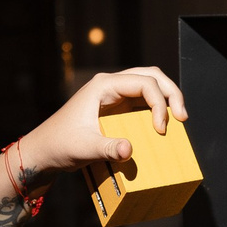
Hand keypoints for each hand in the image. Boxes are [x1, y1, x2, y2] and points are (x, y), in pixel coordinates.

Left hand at [22, 66, 186, 173]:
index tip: (160, 129)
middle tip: (182, 117)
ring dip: (167, 98)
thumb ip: (106, 148)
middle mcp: (110, 85)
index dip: (159, 104)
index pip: (144, 83)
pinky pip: (142, 100)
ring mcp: (113, 94)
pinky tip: (162, 125)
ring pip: (149, 84)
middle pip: (151, 76)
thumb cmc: (59, 145)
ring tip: (179, 119)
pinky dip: (157, 108)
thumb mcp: (84, 148)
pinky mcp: (115, 107)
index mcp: (103, 85)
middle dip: (171, 93)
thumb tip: (128, 150)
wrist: (44, 150)